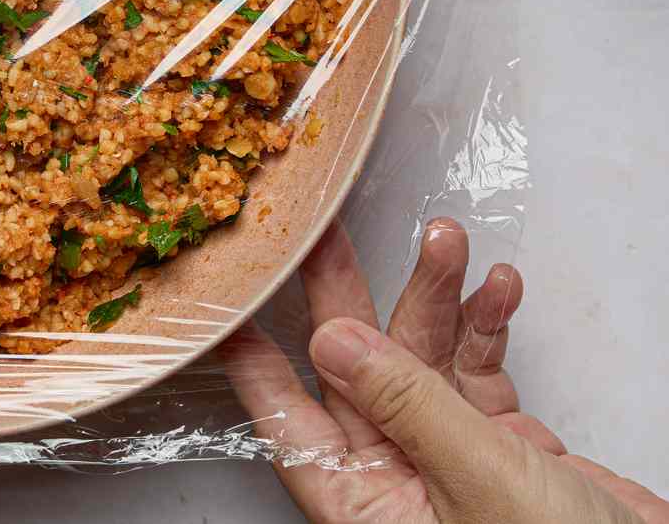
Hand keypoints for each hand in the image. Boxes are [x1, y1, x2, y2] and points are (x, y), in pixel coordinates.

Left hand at [222, 219, 668, 522]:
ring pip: (421, 359)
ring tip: (445, 241)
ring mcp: (449, 458)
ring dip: (437, 297)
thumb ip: (407, 405)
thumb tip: (333, 343)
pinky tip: (495, 287)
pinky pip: (477, 370)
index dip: (256, 364)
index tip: (231, 304)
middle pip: (354, 373)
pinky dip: (487, 326)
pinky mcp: (500, 444)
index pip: (289, 424)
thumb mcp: (478, 479)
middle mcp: (398, 480)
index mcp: (367, 508)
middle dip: (349, 298)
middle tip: (328, 233)